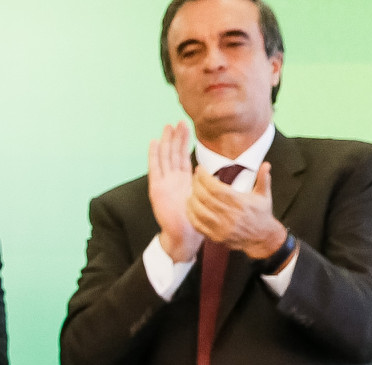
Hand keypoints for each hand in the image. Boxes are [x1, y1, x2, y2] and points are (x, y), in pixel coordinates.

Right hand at [147, 122, 200, 261]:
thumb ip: (208, 184)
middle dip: (175, 137)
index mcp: (184, 181)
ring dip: (165, 142)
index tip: (186, 128)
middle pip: (173, 153)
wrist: (184, 234)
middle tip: (176, 122)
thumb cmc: (196, 219)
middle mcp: (172, 179)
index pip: (183, 157)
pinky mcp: (157, 188)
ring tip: (167, 127)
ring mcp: (163, 182)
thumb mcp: (206, 197)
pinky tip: (154, 143)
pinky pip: (155, 168)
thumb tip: (217, 174)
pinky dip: (153, 155)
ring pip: (164, 157)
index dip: (184, 142)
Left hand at [189, 161, 289, 258]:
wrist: (262, 238)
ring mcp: (221, 228)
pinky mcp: (215, 237)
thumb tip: (266, 165)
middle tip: (195, 178)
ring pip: (199, 211)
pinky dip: (191, 214)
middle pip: (205, 198)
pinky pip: (198, 225)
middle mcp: (230, 215)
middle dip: (196, 185)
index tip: (200, 169)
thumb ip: (263, 179)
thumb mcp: (264, 196)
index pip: (216, 188)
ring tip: (192, 190)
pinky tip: (190, 205)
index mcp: (240, 203)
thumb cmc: (261, 215)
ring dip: (192, 199)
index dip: (204, 178)